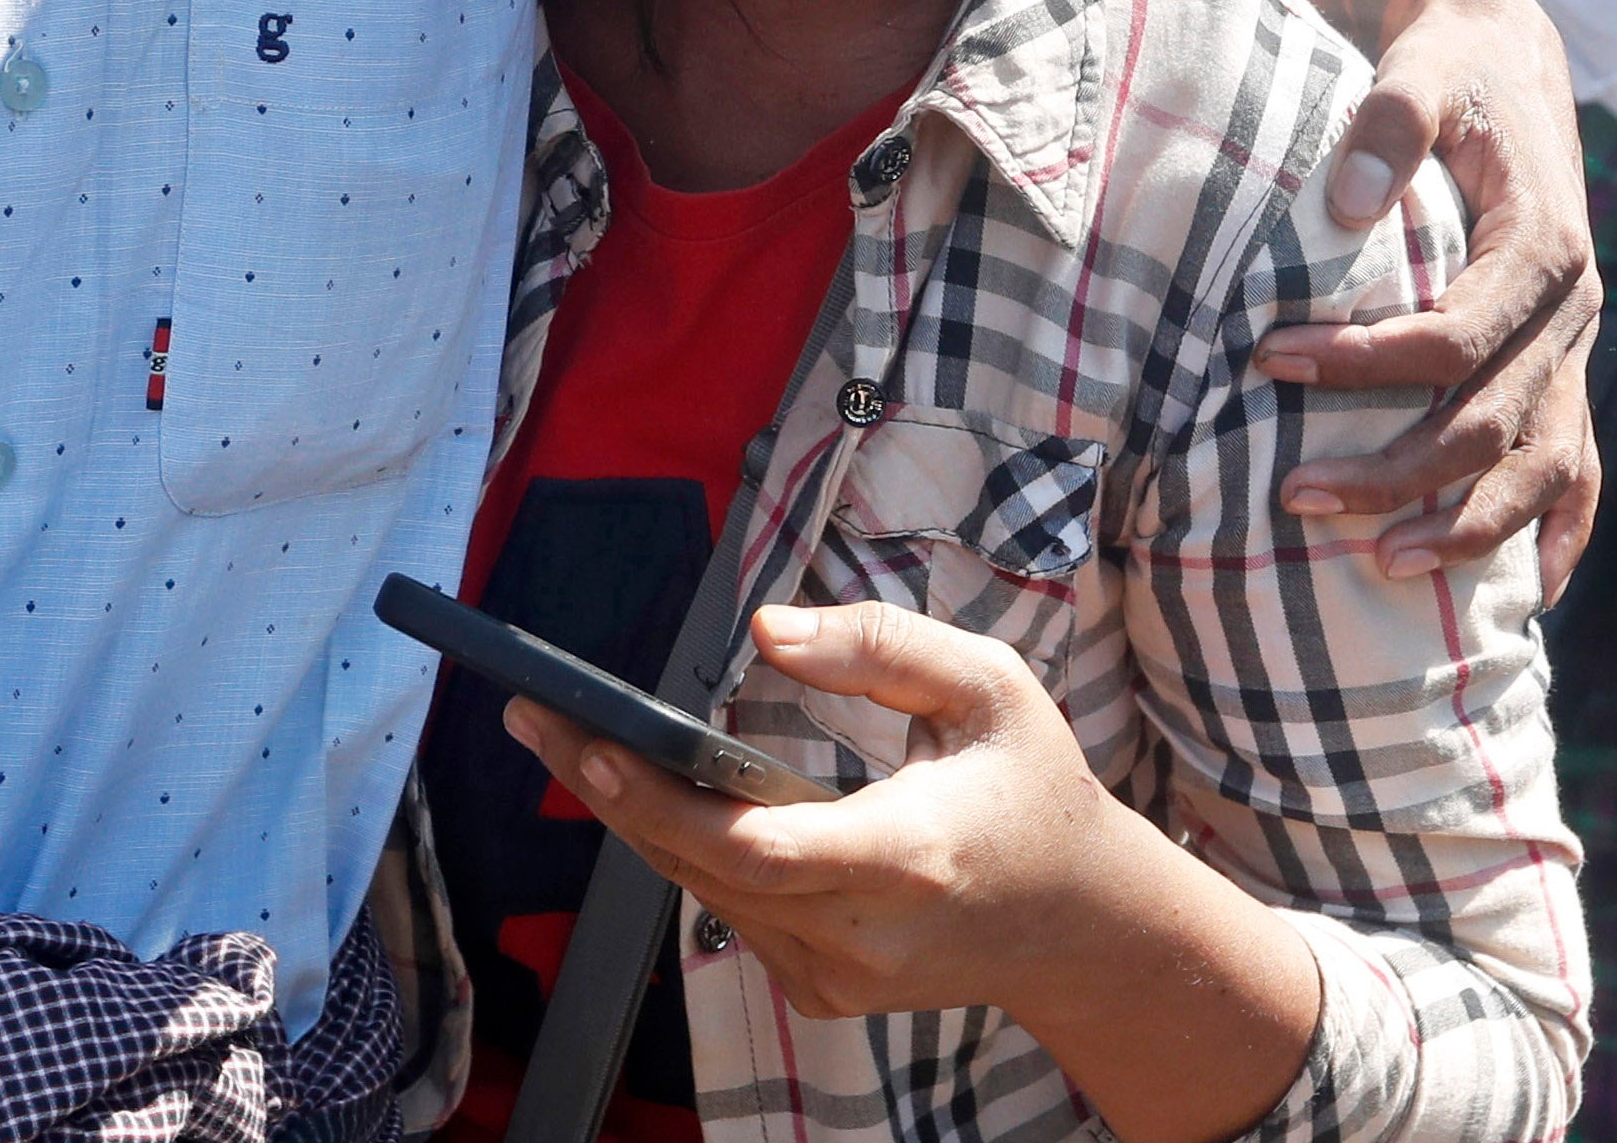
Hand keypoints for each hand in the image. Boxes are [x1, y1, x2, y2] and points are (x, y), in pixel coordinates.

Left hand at [502, 603, 1132, 1024]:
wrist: (1082, 927)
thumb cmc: (1035, 791)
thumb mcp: (991, 687)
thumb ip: (881, 646)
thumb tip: (768, 628)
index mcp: (909, 855)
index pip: (757, 846)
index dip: (662, 801)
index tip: (591, 742)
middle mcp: (865, 933)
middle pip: (703, 866)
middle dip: (610, 788)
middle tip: (534, 716)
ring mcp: (839, 974)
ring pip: (703, 891)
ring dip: (633, 815)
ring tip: (564, 736)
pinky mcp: (824, 989)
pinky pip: (729, 911)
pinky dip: (686, 851)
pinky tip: (644, 793)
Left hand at [1254, 0, 1601, 599]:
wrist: (1510, 56)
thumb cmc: (1452, 64)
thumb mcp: (1422, 63)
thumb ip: (1388, 121)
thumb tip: (1340, 206)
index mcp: (1543, 246)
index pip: (1457, 336)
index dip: (1365, 363)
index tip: (1265, 359)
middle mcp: (1575, 311)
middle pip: (1490, 421)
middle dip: (1397, 471)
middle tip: (1293, 497)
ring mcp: (1576, 348)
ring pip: (1539, 465)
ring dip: (1468, 526)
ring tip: (1379, 567)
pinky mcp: (1566, 366)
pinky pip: (1579, 468)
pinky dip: (1555, 533)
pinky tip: (1525, 596)